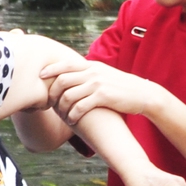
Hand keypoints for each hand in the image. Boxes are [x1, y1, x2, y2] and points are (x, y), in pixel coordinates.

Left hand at [39, 57, 161, 125]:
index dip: (51, 69)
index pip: (66, 64)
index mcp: (92, 66)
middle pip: (62, 79)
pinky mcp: (104, 97)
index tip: (40, 76)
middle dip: (52, 93)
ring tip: (61, 116)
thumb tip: (75, 76)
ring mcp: (98, 84)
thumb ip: (90, 73)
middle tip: (49, 104)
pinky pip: (80, 106)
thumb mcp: (105, 75)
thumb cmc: (123, 87)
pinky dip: (72, 115)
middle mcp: (93, 72)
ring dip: (61, 108)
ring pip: (69, 95)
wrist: (144, 94)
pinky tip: (72, 121)